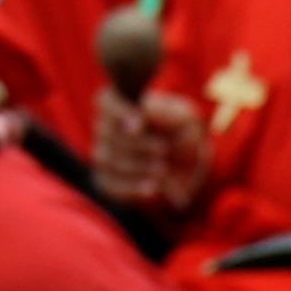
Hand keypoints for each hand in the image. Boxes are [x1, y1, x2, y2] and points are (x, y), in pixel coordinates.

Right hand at [90, 84, 211, 215]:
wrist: (186, 168)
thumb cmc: (182, 133)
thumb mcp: (185, 120)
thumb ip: (168, 114)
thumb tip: (146, 111)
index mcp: (121, 102)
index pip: (107, 102)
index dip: (120, 112)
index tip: (140, 124)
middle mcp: (105, 126)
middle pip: (108, 132)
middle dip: (138, 143)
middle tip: (163, 150)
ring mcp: (103, 154)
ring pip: (108, 159)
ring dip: (137, 165)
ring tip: (163, 169)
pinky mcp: (107, 180)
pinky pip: (111, 184)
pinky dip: (132, 187)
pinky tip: (152, 188)